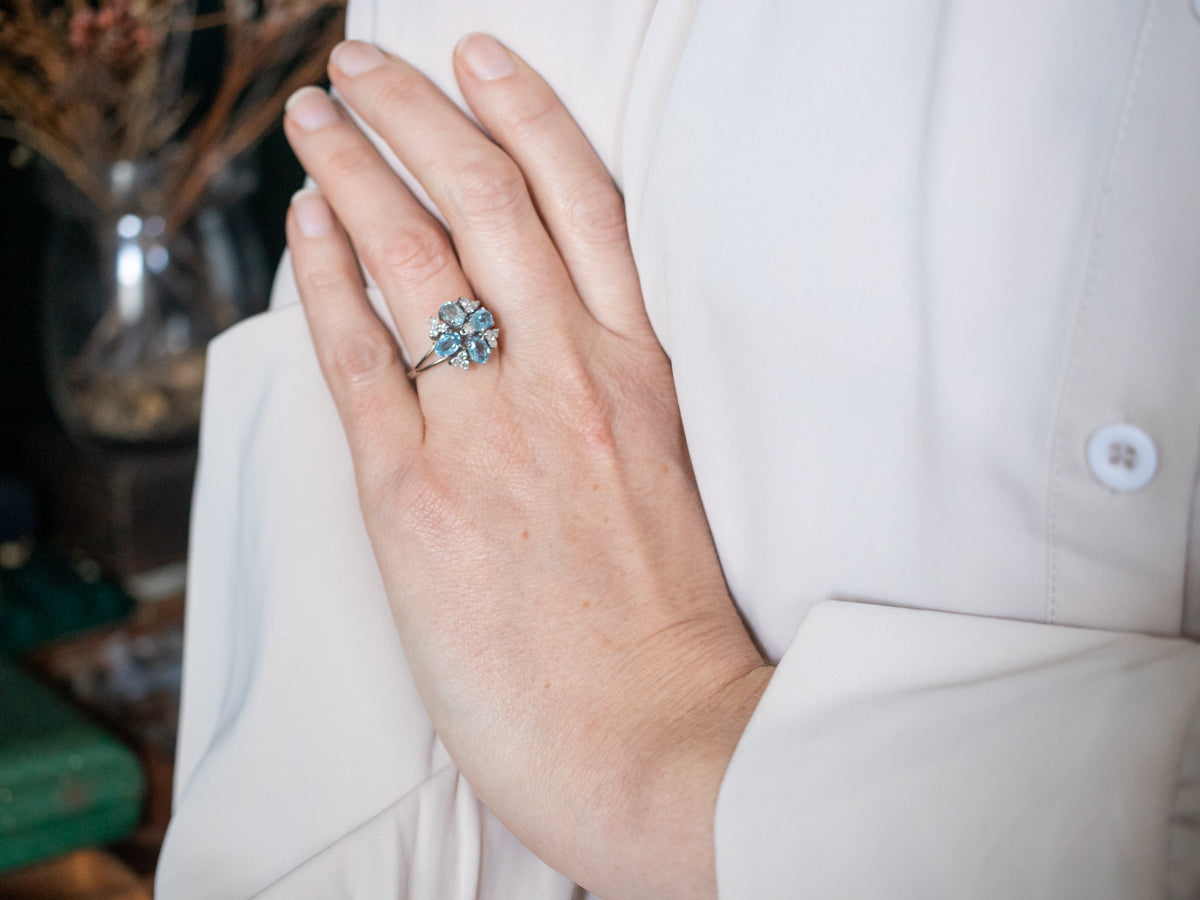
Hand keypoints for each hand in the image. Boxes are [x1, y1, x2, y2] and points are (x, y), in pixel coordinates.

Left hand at [282, 35, 771, 899]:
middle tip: (368, 64)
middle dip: (417, 113)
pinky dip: (323, 281)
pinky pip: (358, 358)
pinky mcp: (417, 495)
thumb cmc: (664, 628)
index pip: (582, 202)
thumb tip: (530, 343)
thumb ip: (603, 401)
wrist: (658, 740)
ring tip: (316, 121)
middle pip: (483, 201)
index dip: (528, 115)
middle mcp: (566, 376)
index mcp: (637, 372)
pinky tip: (302, 229)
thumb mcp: (661, 480)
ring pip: (413, 256)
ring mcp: (490, 428)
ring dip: (355, 170)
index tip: (483, 59)